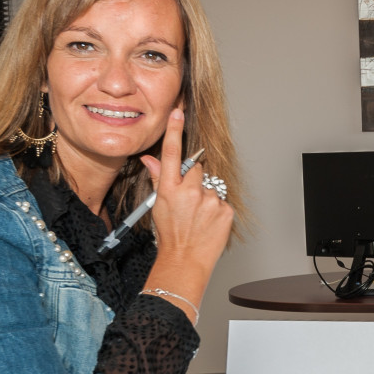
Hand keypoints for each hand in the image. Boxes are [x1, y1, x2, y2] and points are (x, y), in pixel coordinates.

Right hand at [141, 109, 233, 274]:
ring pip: (210, 186)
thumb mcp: (158, 206)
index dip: (174, 131)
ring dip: (206, 195)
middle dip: (194, 179)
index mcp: (169, 189)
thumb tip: (149, 159)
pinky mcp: (225, 209)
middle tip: (189, 200)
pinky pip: (222, 200)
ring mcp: (209, 200)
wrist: (185, 260)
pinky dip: (216, 208)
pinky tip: (208, 221)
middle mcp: (189, 192)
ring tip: (198, 215)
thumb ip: (158, 179)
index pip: (171, 153)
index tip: (178, 112)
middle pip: (196, 168)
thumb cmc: (171, 236)